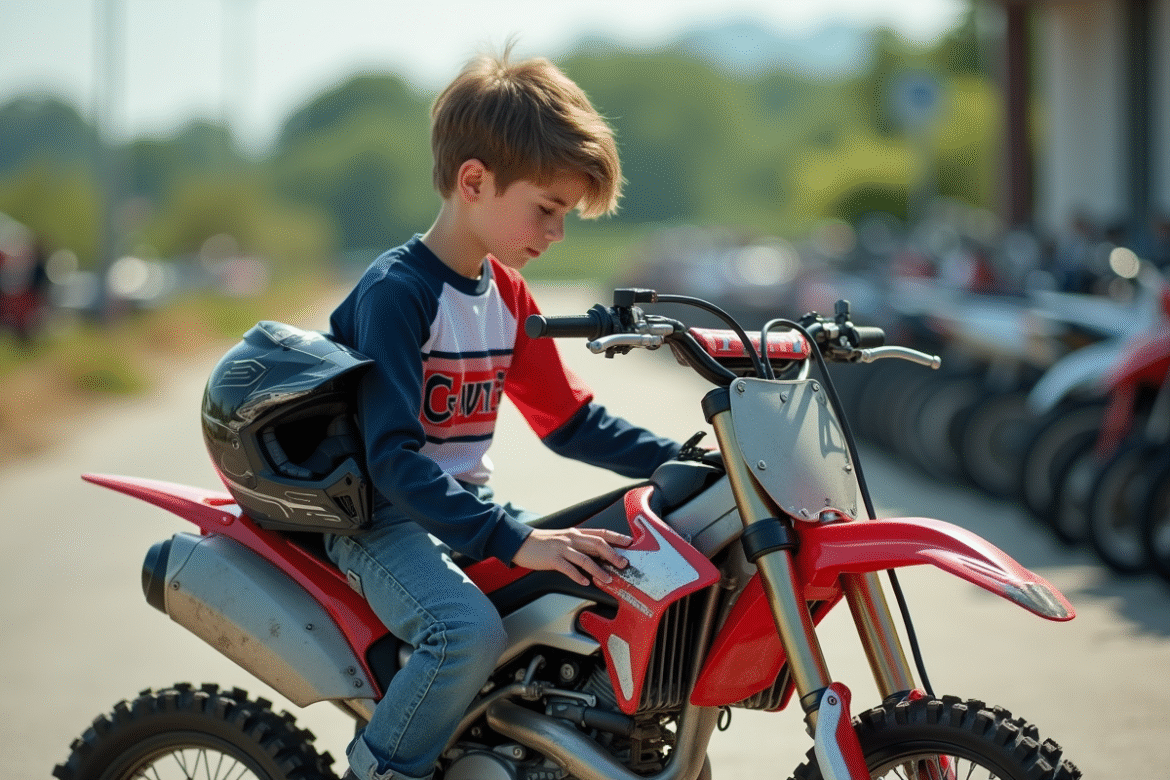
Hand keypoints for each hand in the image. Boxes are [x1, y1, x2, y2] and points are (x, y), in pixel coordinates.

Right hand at [512, 527, 631, 586]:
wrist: (522, 542)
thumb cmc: (544, 543)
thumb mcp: (565, 539)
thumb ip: (580, 545)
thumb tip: (598, 555)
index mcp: (576, 533)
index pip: (601, 533)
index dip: (616, 537)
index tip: (629, 543)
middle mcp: (571, 538)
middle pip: (597, 544)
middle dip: (613, 554)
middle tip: (624, 564)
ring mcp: (562, 548)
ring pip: (585, 558)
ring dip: (598, 570)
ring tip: (608, 579)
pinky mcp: (552, 558)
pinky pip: (568, 568)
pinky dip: (578, 576)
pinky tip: (585, 582)